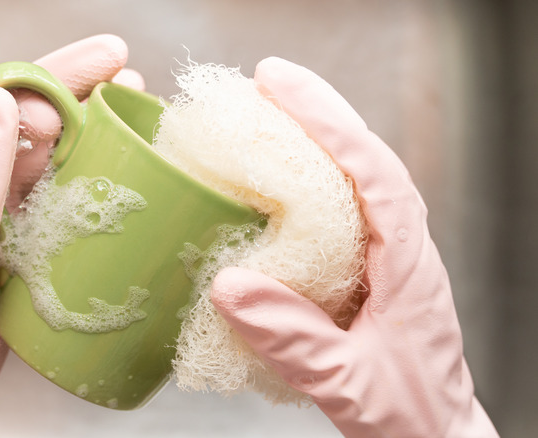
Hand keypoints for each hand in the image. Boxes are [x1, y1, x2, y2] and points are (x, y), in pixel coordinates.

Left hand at [0, 35, 143, 437]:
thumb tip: (2, 104)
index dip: (19, 76)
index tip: (70, 76)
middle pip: (11, 118)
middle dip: (65, 87)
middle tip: (118, 69)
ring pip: (36, 154)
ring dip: (80, 125)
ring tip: (126, 105)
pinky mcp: (16, 244)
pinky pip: (50, 196)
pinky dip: (80, 174)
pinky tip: (108, 163)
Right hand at [210, 57, 497, 436]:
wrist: (433, 436)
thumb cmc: (406, 414)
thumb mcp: (347, 383)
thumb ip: (293, 339)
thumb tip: (228, 286)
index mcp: (408, 262)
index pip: (372, 171)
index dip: (327, 121)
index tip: (279, 85)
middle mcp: (403, 247)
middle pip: (367, 158)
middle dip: (319, 113)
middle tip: (268, 81)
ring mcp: (389, 255)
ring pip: (357, 177)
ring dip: (318, 139)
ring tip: (271, 113)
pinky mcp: (371, 268)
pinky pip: (344, 207)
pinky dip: (314, 178)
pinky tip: (282, 176)